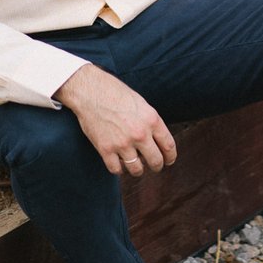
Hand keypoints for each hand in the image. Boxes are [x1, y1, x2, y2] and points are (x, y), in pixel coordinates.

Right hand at [54, 63, 176, 177]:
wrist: (91, 92)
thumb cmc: (116, 94)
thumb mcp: (142, 104)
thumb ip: (150, 122)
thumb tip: (157, 141)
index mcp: (152, 120)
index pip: (168, 146)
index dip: (170, 157)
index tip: (169, 160)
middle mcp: (140, 133)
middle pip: (155, 161)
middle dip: (157, 166)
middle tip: (155, 167)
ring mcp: (122, 143)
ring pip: (136, 170)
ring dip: (138, 170)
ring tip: (136, 167)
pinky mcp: (105, 149)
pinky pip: (116, 170)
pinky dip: (119, 169)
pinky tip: (119, 164)